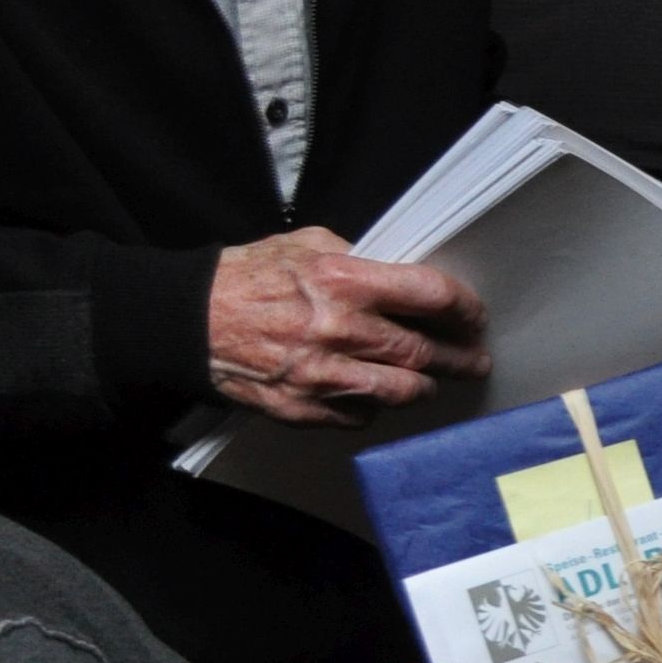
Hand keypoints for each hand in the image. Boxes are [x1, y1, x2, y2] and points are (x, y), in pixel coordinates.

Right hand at [209, 228, 486, 423]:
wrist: (186, 322)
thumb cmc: (245, 279)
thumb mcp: (307, 246)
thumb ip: (360, 260)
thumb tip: (402, 276)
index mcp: (345, 282)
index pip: (432, 295)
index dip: (465, 308)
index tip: (474, 316)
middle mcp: (340, 331)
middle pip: (425, 352)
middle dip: (460, 357)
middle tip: (474, 359)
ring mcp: (322, 376)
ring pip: (401, 391)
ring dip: (424, 386)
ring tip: (434, 380)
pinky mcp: (303, 409)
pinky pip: (360, 416)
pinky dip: (374, 405)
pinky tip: (377, 394)